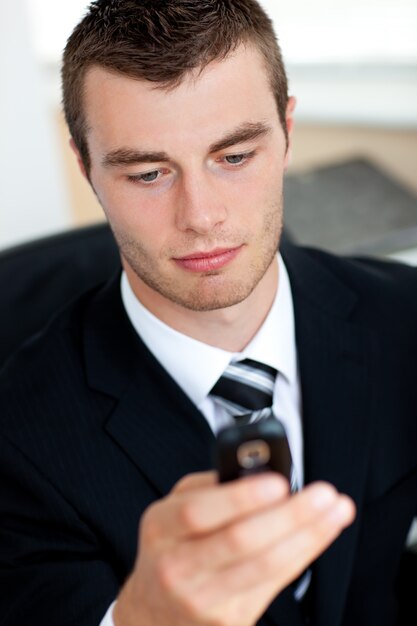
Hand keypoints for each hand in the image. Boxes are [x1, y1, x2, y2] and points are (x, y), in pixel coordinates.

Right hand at [113, 471, 354, 625]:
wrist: (155, 612)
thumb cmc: (172, 546)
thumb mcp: (174, 509)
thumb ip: (210, 487)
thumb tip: (260, 472)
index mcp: (161, 528)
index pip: (199, 512)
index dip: (241, 498)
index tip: (280, 483)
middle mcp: (177, 567)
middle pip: (240, 541)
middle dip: (290, 515)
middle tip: (324, 494)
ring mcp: (202, 600)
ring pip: (265, 566)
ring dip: (308, 536)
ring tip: (336, 510)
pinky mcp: (228, 621)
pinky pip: (274, 584)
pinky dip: (301, 555)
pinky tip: (319, 534)